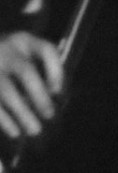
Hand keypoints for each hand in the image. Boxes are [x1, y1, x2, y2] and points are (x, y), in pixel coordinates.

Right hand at [0, 31, 60, 145]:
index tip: (57, 91)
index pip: (46, 50)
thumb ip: (43, 69)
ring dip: (21, 112)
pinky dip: (3, 119)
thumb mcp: (26, 54)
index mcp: (24, 40)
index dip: (56, 71)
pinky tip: (14, 131)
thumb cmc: (12, 59)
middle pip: (25, 72)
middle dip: (39, 95)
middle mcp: (5, 49)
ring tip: (34, 130)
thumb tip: (55, 96)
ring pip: (6, 90)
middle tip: (49, 114)